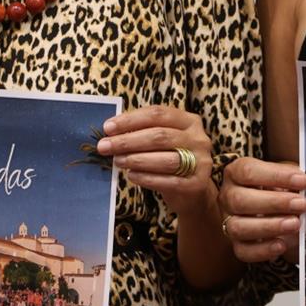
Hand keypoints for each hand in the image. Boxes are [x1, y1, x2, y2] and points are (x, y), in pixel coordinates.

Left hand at [97, 105, 216, 216]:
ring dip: (136, 159)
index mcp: (189, 121)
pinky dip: (147, 178)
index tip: (107, 128)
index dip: (130, 120)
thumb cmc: (171, 159)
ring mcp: (201, 162)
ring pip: (165, 159)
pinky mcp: (197, 184)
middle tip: (105, 147)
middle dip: (128, 141)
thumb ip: (143, 132)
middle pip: (159, 136)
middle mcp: (198, 139)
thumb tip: (111, 132)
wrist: (193, 191)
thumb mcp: (163, 141)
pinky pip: (168, 181)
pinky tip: (132, 176)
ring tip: (117, 161)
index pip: (157, 114)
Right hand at [217, 156, 305, 263]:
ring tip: (295, 224)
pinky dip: (263, 250)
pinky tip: (282, 245)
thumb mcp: (288, 177)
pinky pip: (243, 251)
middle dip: (274, 203)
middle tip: (301, 204)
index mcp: (236, 173)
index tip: (303, 181)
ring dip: (269, 226)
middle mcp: (228, 197)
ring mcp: (228, 222)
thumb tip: (304, 184)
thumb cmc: (284, 188)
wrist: (283, 212)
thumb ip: (293, 178)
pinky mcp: (236, 244)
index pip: (248, 171)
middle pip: (240, 200)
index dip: (276, 176)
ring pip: (238, 227)